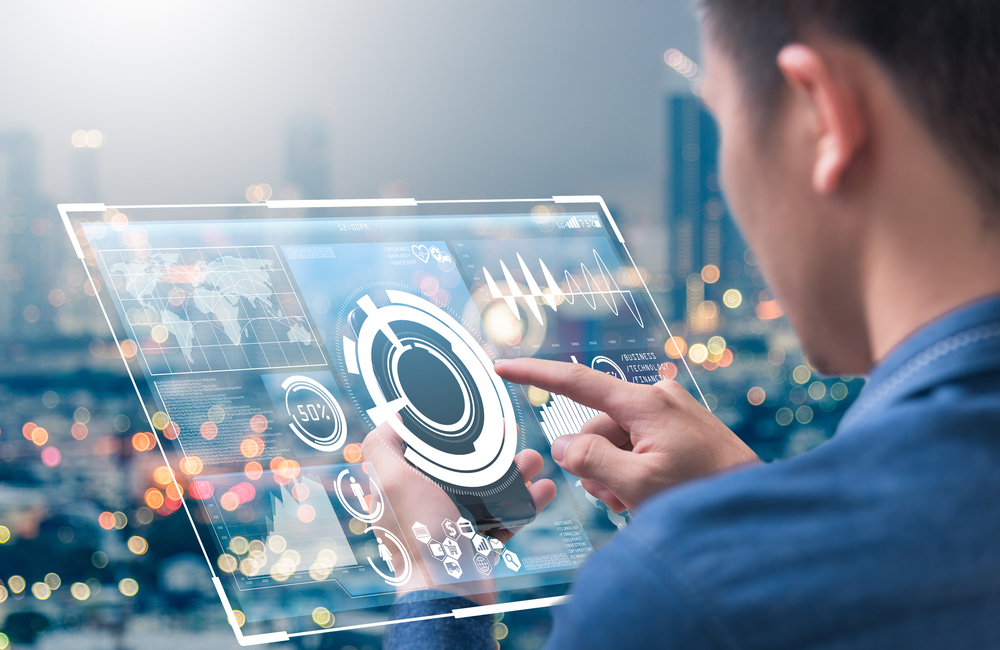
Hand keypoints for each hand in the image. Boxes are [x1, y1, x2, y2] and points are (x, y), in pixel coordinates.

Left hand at [360, 421, 555, 605]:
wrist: (447, 593)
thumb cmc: (418, 536)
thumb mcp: (391, 481)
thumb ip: (383, 446)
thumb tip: (390, 418)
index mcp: (403, 490)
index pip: (426, 452)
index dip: (449, 433)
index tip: (473, 419)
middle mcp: (426, 506)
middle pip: (462, 467)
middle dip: (490, 450)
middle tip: (514, 434)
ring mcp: (453, 526)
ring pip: (489, 491)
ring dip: (515, 474)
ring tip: (535, 461)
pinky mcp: (477, 545)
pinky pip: (504, 519)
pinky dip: (524, 504)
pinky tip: (543, 490)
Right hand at [494, 358, 758, 513]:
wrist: (756, 507)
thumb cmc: (703, 495)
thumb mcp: (639, 484)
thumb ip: (592, 462)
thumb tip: (563, 446)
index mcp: (645, 404)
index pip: (577, 382)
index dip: (536, 374)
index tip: (503, 367)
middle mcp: (656, 398)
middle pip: (594, 428)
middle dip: (596, 464)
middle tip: (621, 496)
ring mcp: (668, 413)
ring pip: (612, 442)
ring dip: (614, 473)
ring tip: (641, 499)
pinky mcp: (677, 428)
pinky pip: (635, 445)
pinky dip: (632, 470)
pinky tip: (651, 493)